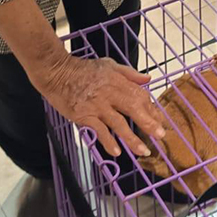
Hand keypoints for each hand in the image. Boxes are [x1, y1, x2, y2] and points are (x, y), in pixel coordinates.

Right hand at [33, 53, 164, 158]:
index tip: (160, 121)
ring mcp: (97, 105)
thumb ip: (129, 73)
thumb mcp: (109, 64)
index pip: (140, 95)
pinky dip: (107, 141)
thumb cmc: (82, 69)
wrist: (56, 71)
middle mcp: (110, 93)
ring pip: (118, 123)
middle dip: (149, 123)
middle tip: (160, 136)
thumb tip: (147, 79)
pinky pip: (98, 130)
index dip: (151, 109)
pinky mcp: (84, 115)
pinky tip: (116, 152)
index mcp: (118, 81)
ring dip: (132, 138)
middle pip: (133, 108)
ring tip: (143, 151)